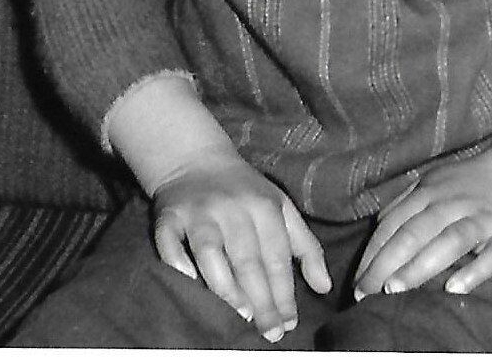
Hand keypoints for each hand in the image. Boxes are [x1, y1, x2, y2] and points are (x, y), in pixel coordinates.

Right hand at [152, 146, 330, 341]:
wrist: (197, 158)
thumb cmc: (245, 192)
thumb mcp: (281, 208)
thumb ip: (304, 246)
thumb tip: (324, 287)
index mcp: (264, 205)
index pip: (276, 255)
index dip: (285, 291)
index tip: (289, 324)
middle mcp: (232, 207)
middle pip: (247, 258)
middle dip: (261, 298)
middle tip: (269, 332)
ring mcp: (199, 211)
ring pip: (210, 250)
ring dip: (224, 283)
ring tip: (239, 314)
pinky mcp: (168, 215)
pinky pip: (168, 241)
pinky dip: (177, 261)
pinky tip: (189, 281)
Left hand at [353, 144, 491, 298]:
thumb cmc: (475, 183)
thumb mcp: (437, 183)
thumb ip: (408, 203)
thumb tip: (378, 227)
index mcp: (430, 192)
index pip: (394, 224)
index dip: (373, 253)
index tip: (356, 283)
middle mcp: (452, 203)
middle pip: (414, 233)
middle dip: (386, 264)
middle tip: (365, 294)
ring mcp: (482, 218)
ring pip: (447, 242)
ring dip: (419, 266)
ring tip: (395, 291)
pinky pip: (491, 255)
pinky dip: (473, 271)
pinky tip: (455, 288)